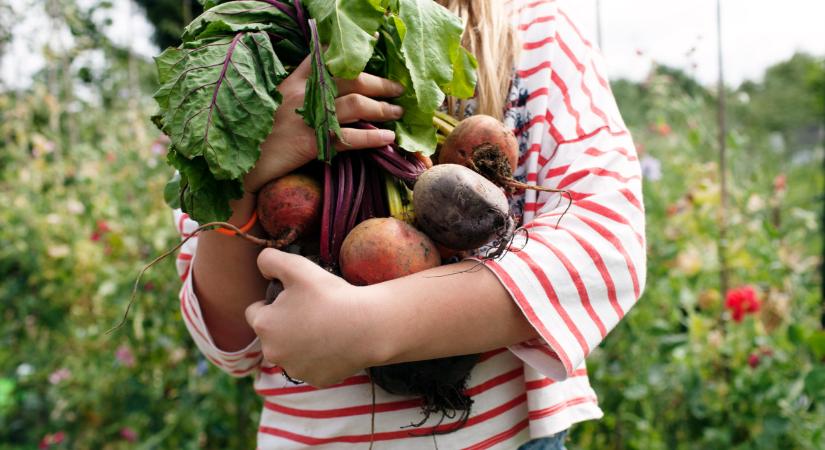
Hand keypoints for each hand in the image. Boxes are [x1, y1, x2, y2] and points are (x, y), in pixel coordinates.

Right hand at [244, 57, 404, 192]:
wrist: (240, 165)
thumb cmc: (259, 136)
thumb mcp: (274, 104)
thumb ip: (299, 93)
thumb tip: (329, 90)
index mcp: (293, 82)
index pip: (324, 57)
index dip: (351, 51)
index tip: (373, 45)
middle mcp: (302, 94)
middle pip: (350, 79)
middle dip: (379, 83)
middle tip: (397, 89)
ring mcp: (306, 118)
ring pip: (355, 105)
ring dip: (382, 108)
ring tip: (397, 113)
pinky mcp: (309, 143)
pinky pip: (349, 138)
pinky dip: (372, 138)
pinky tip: (387, 139)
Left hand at [244, 249, 382, 386]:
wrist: (368, 326)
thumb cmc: (331, 295)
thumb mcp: (297, 266)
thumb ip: (269, 259)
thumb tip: (262, 266)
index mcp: (264, 325)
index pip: (255, 312)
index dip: (273, 302)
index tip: (294, 298)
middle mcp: (273, 352)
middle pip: (272, 335)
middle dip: (285, 324)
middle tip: (312, 311)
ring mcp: (294, 369)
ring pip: (291, 352)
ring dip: (300, 342)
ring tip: (325, 327)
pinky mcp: (315, 380)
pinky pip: (311, 366)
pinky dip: (319, 357)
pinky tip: (335, 344)